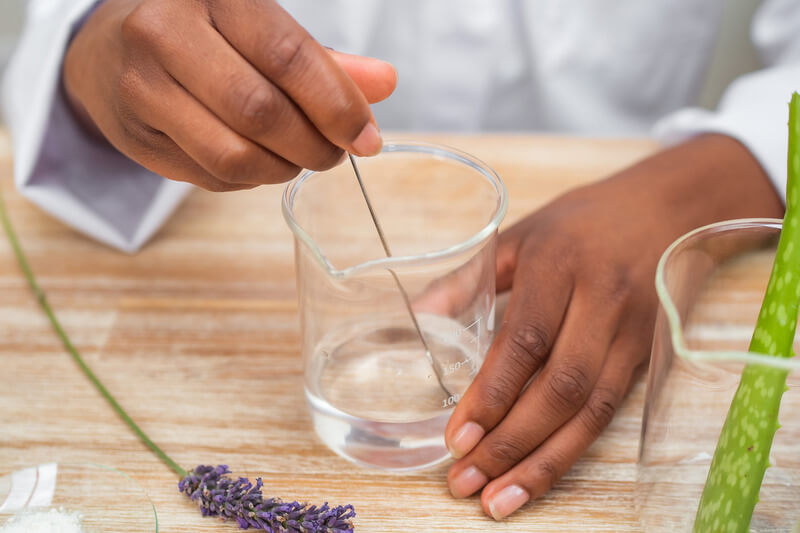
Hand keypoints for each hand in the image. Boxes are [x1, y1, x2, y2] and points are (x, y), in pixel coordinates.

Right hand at [62, 0, 396, 190]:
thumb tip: (385, 83)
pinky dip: (252, 180)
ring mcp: (143, 89)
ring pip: (235, 154)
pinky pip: (213, 178)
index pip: (287, 55)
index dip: (336, 104)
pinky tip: (259, 161)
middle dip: (313, 145)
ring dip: (284, 169)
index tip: (365, 137)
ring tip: (298, 159)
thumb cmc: (203, 38)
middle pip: (260, 111)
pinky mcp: (136, 139)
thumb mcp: (262, 33)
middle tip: (334, 154)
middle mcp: (166, 34)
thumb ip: (324, 62)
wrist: (109, 55)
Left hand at [443, 134, 783, 518]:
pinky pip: (608, 413)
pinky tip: (537, 478)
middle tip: (465, 478)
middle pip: (559, 386)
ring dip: (540, 462)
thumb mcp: (520, 234)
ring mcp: (629, 332)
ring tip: (496, 500)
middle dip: (510, 441)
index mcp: (559, 263)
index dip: (491, 394)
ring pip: (589, 411)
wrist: (667, 209)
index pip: (524, 339)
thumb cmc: (581, 221)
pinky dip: (571, 451)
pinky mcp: (644, 355)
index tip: (455, 435)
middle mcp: (600, 300)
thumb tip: (420, 318)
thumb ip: (468, 278)